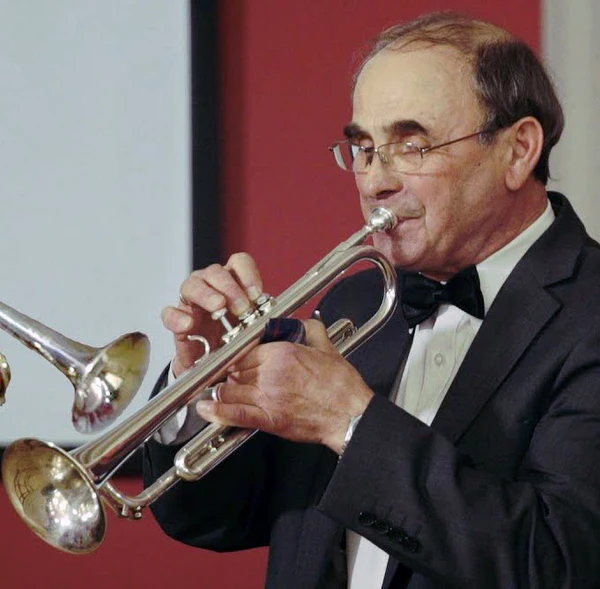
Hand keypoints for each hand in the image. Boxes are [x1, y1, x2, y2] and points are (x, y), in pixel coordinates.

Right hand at [161, 253, 263, 376]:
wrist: (214, 363)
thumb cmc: (235, 338)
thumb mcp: (254, 326)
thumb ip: (265, 318)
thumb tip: (284, 319)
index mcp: (232, 282)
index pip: (239, 263)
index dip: (248, 274)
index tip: (257, 294)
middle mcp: (210, 286)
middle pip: (215, 272)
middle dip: (230, 288)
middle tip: (242, 307)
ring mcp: (191, 301)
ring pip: (192, 285)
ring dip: (207, 295)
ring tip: (218, 308)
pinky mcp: (177, 320)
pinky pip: (170, 312)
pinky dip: (178, 318)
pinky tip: (188, 325)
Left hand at [194, 319, 374, 453]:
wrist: (350, 415)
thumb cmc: (340, 386)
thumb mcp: (327, 348)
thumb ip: (311, 330)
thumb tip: (305, 321)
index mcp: (283, 353)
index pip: (246, 350)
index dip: (239, 355)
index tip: (235, 359)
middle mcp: (271, 373)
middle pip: (235, 369)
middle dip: (230, 373)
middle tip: (229, 376)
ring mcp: (268, 397)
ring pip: (230, 389)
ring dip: (223, 390)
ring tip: (220, 391)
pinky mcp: (268, 419)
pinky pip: (235, 414)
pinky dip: (218, 412)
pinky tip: (206, 408)